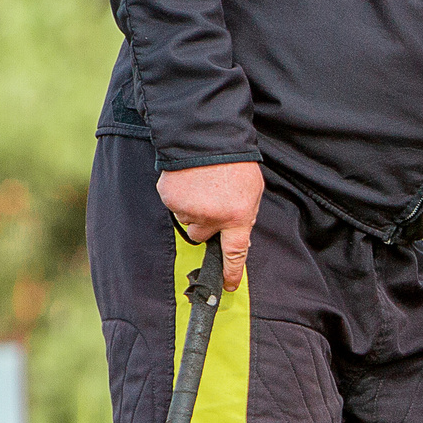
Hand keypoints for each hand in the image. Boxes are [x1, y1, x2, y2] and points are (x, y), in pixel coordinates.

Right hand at [156, 161, 261, 290]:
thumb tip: (234, 234)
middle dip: (203, 223)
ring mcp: (189, 209)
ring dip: (191, 207)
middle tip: (209, 200)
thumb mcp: (252, 190)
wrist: (206, 137)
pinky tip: (188, 180)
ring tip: (200, 184)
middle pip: (200, 236)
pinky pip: (174, 206)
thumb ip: (243, 214)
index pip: (236, 252)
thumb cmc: (234, 162)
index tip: (227, 285)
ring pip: (186, 220)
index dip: (231, 271)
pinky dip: (179, 195)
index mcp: (237, 215)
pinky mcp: (170, 198)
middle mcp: (212, 217)